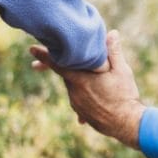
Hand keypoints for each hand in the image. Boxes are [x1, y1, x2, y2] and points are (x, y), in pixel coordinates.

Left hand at [30, 31, 144, 148]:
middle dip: (65, 65)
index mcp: (81, 78)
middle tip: (57, 60)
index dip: (44, 55)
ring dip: (79, 80)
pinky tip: (95, 97)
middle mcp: (74, 91)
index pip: (57, 63)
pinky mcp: (82, 113)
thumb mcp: (122, 71)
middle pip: (66, 73)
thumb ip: (113, 52)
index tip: (31, 48)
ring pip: (73, 86)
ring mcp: (77, 103)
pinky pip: (79, 99)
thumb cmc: (125, 96)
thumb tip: (112, 33)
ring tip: (94, 80)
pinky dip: (85, 95)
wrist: (126, 124)